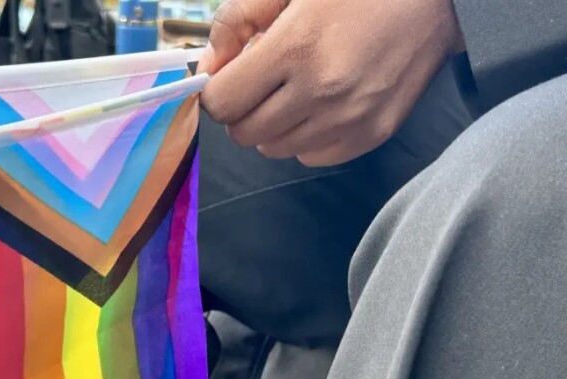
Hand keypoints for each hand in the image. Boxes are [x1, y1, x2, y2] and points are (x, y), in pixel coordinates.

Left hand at [198, 0, 465, 165]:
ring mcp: (349, 119)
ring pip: (275, 149)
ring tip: (292, 90)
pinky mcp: (372, 134)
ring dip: (271, 125)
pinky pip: (311, 157)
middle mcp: (322, 91)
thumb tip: (207, 67)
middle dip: (241, 109)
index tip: (227, 77)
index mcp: (297, 48)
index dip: (216, 91)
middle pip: (244, 133)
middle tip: (260, 82)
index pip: (223, 103)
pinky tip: (318, 106)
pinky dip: (304, 138)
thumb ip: (237, 20)